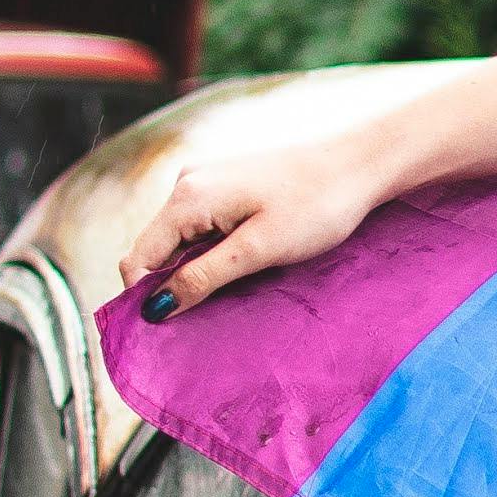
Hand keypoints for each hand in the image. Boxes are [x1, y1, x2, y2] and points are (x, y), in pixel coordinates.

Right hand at [118, 131, 396, 320]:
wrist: (358, 165)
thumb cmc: (316, 207)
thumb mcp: (258, 251)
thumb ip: (203, 278)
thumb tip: (153, 308)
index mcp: (187, 198)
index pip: (138, 259)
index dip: (146, 297)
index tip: (171, 330)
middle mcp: (186, 184)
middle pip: (155, 250)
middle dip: (172, 284)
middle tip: (210, 314)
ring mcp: (204, 182)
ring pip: (179, 241)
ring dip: (195, 269)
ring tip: (235, 286)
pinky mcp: (224, 186)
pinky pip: (201, 228)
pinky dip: (212, 252)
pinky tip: (243, 264)